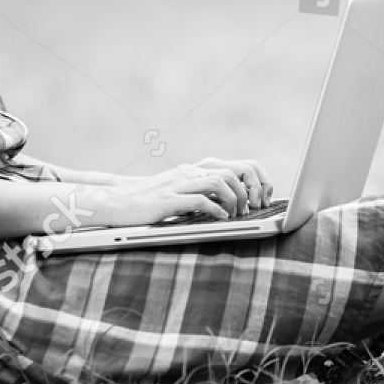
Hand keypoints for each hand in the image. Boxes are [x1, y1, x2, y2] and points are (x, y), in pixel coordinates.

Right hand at [93, 159, 272, 225]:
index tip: (264, 200)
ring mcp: (179, 183)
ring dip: (235, 200)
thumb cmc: (154, 200)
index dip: (259, 181)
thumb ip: (207, 191)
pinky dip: (215, 210)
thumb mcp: (185, 191)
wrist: (119, 201)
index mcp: (199, 168)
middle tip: (252, 210)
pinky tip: (220, 219)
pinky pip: (199, 200)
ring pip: (220, 181)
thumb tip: (238, 202)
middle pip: (235, 171)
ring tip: (236, 215)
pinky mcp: (168, 199)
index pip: (242, 165)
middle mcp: (192, 171)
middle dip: (251, 192)